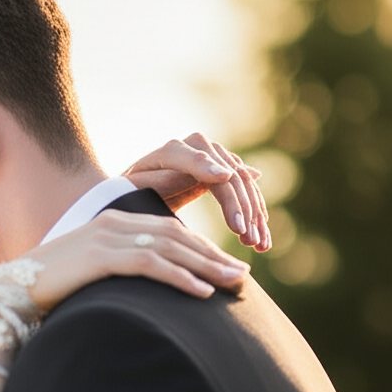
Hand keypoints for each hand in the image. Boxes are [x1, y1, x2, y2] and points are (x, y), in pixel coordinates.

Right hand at [26, 208, 248, 309]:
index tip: (224, 266)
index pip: (165, 231)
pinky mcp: (99, 257)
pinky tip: (202, 292)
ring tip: (233, 284)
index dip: (198, 248)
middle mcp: (112, 224)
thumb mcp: (84, 275)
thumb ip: (112, 273)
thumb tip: (137, 293)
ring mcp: (105, 239)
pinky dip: (180, 277)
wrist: (6, 292)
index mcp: (110, 224)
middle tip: (242, 276)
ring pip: (169, 248)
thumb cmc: (42, 291)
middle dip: (211, 256)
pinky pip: (150, 265)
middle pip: (174, 237)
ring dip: (205, 267)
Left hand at [123, 133, 270, 251]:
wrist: (135, 191)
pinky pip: (246, 193)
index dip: (209, 168)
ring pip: (244, 185)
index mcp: (172, 150)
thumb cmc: (130, 194)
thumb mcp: (137, 190)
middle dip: (239, 207)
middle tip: (246, 237)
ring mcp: (216, 157)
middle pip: (228, 176)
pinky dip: (255, 218)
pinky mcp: (226, 171)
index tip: (224, 179)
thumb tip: (214, 177)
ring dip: (254, 216)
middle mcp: (199, 147)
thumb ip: (164, 181)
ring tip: (257, 245)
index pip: (195, 158)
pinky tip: (262, 239)